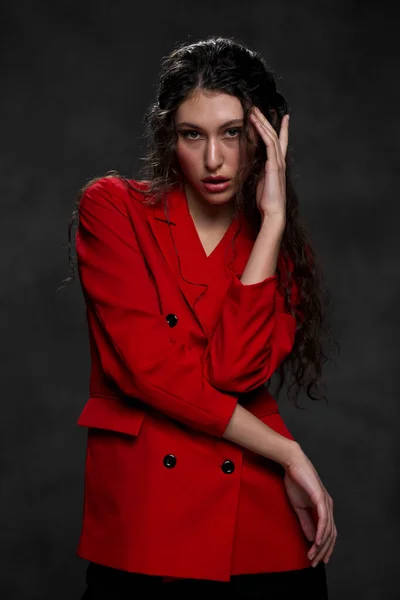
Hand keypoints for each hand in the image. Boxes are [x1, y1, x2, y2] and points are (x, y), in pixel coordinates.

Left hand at [249, 106, 288, 220]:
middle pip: (274, 134)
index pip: (280, 142)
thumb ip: (259, 171)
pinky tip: (256, 124)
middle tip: (258, 107)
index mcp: (277, 164)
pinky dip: (262, 132)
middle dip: (266, 120)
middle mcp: (279, 160)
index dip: (282, 129)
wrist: (273, 212)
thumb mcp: (260, 182)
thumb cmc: (266, 201)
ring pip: (271, 136)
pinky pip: (269, 144)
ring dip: (262, 122)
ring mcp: (278, 162)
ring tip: (254, 111)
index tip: (282, 117)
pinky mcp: (274, 165)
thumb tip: (253, 163)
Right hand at [283, 448, 336, 567]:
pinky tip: (317, 542)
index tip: (318, 559)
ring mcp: (326, 502)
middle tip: (315, 563)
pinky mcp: (321, 498)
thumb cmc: (296, 481)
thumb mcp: (299, 506)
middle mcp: (328, 506)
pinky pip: (324, 519)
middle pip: (331, 534)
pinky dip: (321, 532)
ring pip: (328, 530)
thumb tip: (312, 539)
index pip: (328, 532)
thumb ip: (306, 522)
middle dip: (324, 551)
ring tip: (313, 556)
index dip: (325, 547)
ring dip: (321, 545)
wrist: (292, 463)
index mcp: (324, 507)